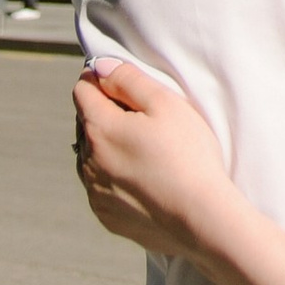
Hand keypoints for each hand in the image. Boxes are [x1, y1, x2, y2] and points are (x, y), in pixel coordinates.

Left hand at [72, 57, 234, 261]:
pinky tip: (144, 177)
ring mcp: (95, 192)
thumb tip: (99, 68)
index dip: (103, 80)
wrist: (201, 217)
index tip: (126, 85)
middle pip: (85, 122)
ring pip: (90, 155)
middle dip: (105, 113)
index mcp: (99, 128)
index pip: (83, 90)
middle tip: (143, 118)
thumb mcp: (165, 103)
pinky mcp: (106, 215)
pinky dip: (114, 176)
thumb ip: (128, 79)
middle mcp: (88, 161)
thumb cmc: (188, 154)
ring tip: (144, 149)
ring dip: (107, 146)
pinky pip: (100, 186)